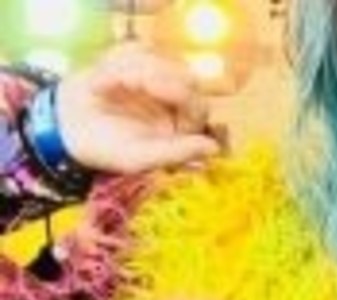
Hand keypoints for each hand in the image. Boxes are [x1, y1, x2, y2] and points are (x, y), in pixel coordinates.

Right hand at [55, 42, 220, 176]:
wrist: (68, 127)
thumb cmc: (106, 149)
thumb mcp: (139, 158)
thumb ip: (176, 153)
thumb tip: (213, 148)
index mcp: (183, 130)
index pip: (197, 106)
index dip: (179, 93)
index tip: (149, 84)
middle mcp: (176, 105)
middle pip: (184, 77)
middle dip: (155, 75)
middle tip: (127, 80)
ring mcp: (159, 79)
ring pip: (161, 58)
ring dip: (130, 67)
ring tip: (103, 85)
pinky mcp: (139, 60)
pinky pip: (138, 48)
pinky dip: (117, 59)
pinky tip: (101, 77)